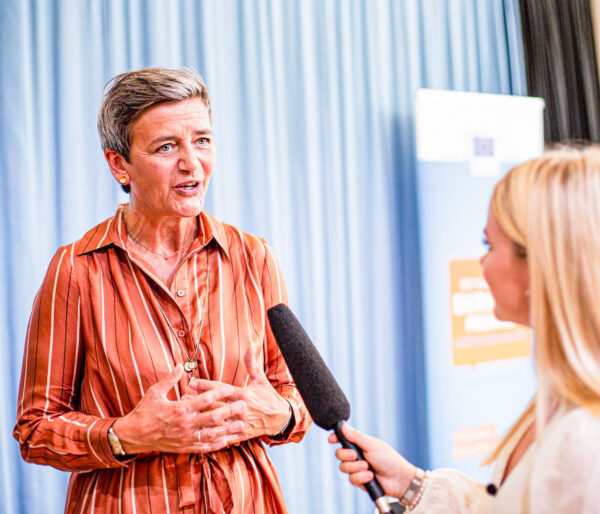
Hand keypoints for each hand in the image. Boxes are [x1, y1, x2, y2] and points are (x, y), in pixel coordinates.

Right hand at [113, 364, 245, 453]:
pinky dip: (216, 445)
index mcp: (180, 409)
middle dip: (230, 411)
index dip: (219, 393)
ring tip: (242, 425)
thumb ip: (170, 379)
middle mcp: (185, 424)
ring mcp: (185, 438)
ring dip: (228, 430)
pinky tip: (227, 441)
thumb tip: (180, 365)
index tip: (230, 388)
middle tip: (244, 405)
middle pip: (213, 417)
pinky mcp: (184, 448)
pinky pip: (203, 447)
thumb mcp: (155, 391)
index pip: (205, 399)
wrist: (133, 435)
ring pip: (212, 434)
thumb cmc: (144, 411)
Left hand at [189, 344, 291, 451]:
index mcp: (244, 394)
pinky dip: (212, 437)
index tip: (191, 381)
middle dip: (199, 402)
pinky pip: (225, 437)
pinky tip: (200, 436)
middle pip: (216, 405)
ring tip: (188, 416)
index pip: (221, 389)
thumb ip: (252, 364)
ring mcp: (241, 423)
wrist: (281, 418)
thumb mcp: (261, 379)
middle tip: (182, 398)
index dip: (206, 385)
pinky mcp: (242, 434)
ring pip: (218, 422)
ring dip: (202, 419)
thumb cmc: (269, 397)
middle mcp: (241, 409)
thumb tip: (251, 346)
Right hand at [328, 422, 415, 498]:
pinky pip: (351, 479)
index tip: (331, 439)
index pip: (343, 439)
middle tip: (356, 455)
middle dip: (346, 455)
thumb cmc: (388, 459)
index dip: (335, 438)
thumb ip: (356, 437)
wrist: (399, 479)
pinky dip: (361, 478)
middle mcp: (356, 456)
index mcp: (359, 444)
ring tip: (368, 468)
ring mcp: (357, 469)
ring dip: (356, 468)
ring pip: (343, 467)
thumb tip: (343, 425)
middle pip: (339, 454)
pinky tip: (370, 477)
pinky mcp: (359, 481)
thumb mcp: (372, 445)